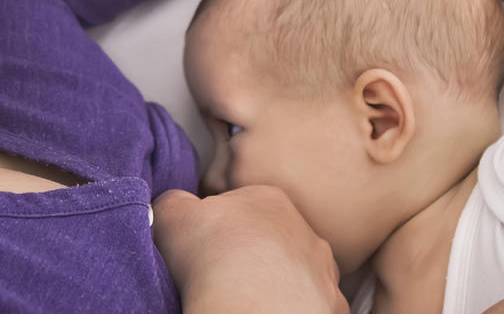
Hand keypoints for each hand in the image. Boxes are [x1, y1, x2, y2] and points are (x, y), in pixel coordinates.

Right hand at [151, 185, 346, 313]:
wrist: (252, 309)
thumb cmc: (214, 258)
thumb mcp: (173, 213)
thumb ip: (173, 200)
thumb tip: (175, 204)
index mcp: (268, 199)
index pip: (241, 206)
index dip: (217, 226)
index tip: (203, 245)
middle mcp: (304, 230)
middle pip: (271, 238)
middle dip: (250, 252)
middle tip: (221, 273)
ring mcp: (322, 269)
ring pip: (294, 271)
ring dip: (274, 281)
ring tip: (244, 297)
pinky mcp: (330, 304)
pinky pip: (308, 303)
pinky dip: (288, 307)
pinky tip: (265, 310)